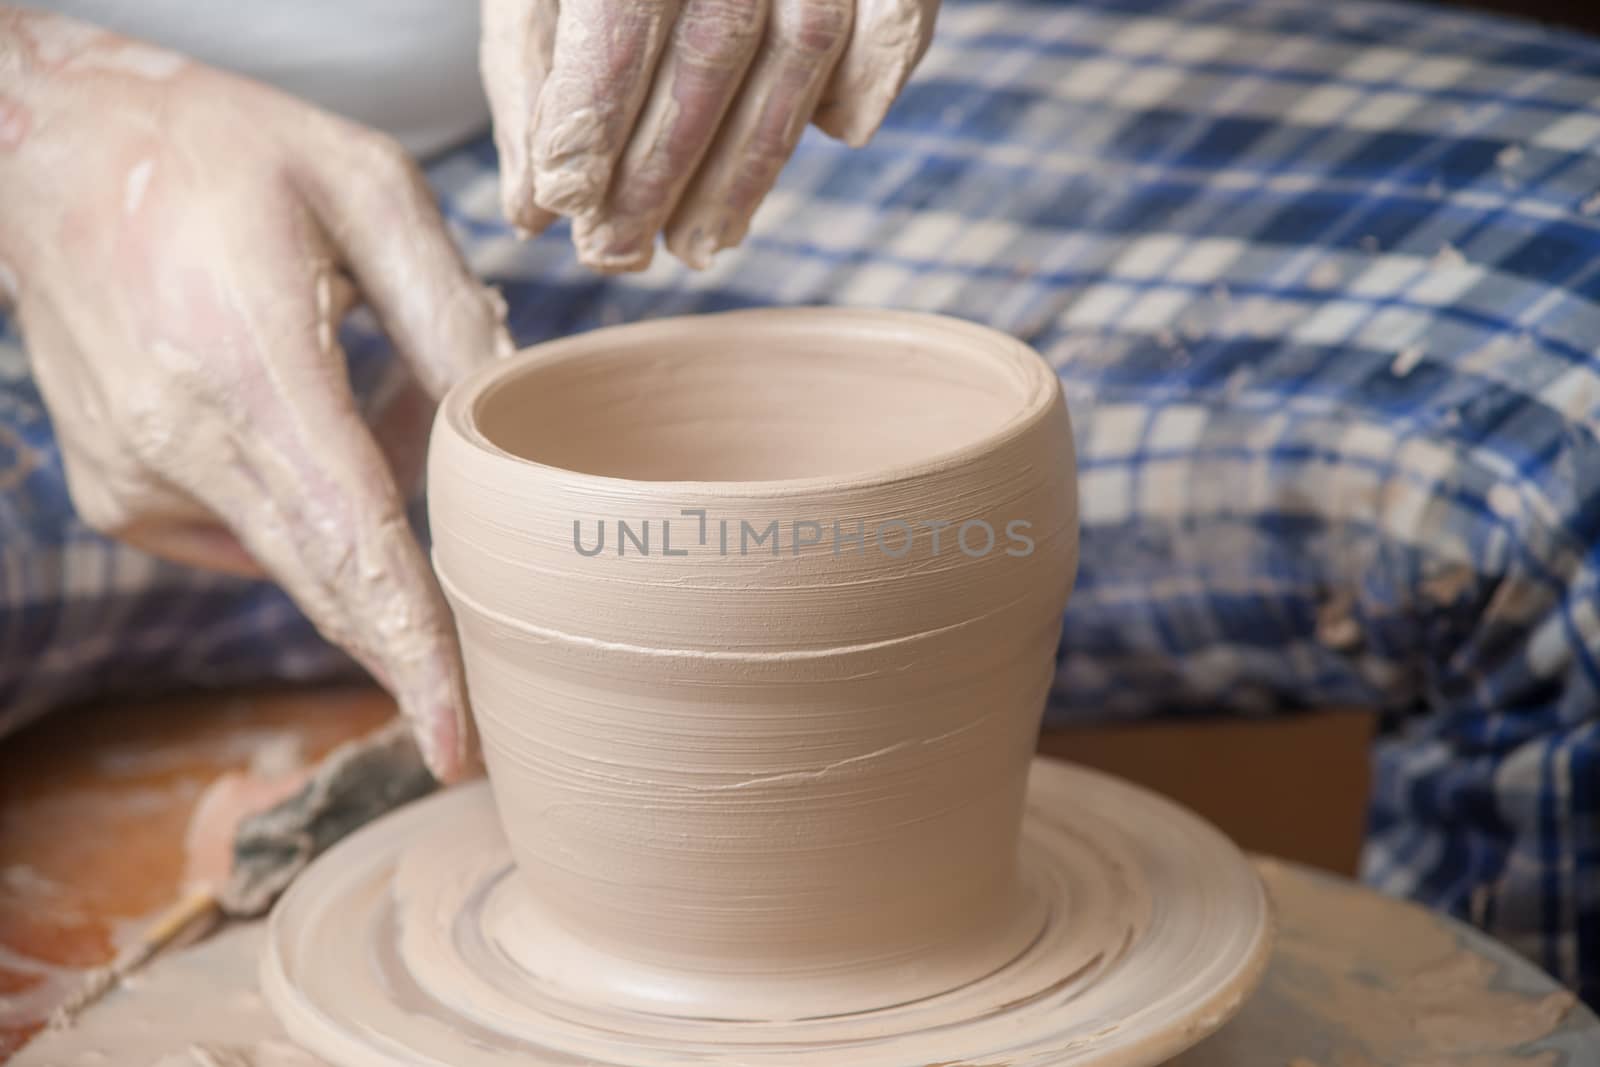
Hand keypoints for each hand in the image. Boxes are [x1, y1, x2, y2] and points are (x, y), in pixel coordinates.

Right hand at [0, 10, 512, 781]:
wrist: (49, 151)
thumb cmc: (220, 153)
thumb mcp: (364, 186)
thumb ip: (448, 311)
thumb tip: (506, 427)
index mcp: (248, 366)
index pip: (351, 539)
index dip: (411, 646)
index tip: (454, 738)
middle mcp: (178, 446)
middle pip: (325, 586)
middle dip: (410, 652)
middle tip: (485, 711)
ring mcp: (136, 482)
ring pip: (298, 558)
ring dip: (366, 526)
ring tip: (361, 389)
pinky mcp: (120, 496)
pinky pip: (250, 535)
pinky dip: (307, 505)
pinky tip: (304, 413)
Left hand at [481, 0, 938, 271]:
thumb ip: (530, 79)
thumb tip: (533, 210)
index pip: (621, 17)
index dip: (594, 116)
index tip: (567, 200)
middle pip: (714, 46)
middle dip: (663, 168)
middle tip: (620, 253)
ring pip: (801, 46)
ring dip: (750, 165)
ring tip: (700, 244)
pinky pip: (894, 16)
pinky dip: (868, 82)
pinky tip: (833, 137)